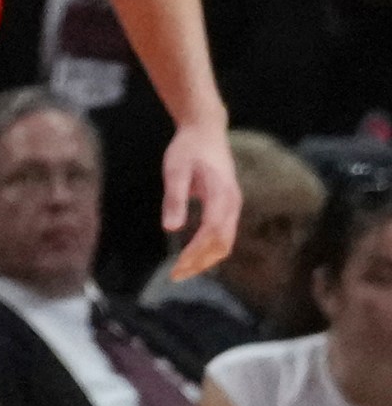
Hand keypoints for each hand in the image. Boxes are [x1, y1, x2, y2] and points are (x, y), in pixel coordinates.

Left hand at [162, 120, 241, 282]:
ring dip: (206, 259)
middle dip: (200, 262)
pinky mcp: (229, 203)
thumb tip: (171, 228)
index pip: (211, 233)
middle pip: (222, 242)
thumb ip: (174, 198)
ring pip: (226, 240)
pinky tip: (193, 256)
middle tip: (176, 276)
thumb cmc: (187, 149)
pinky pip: (225, 233)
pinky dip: (211, 249)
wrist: (205, 130)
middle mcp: (232, 201)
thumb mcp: (175, 171)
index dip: (195, 254)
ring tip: (183, 270)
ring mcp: (233, 203)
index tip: (177, 268)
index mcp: (221, 194)